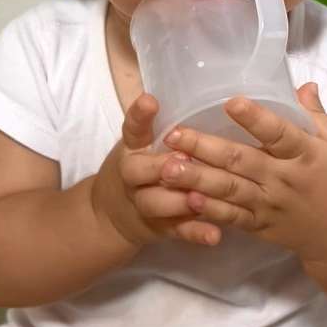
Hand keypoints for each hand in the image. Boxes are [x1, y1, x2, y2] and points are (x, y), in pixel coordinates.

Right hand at [92, 93, 223, 249]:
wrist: (111, 215)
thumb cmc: (137, 167)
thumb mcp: (138, 143)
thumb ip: (155, 123)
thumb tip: (181, 92)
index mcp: (132, 148)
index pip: (132, 128)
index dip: (139, 115)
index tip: (151, 101)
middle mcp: (133, 176)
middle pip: (138, 172)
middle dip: (158, 167)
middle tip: (180, 161)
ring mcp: (144, 204)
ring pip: (156, 204)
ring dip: (178, 202)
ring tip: (199, 199)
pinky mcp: (159, 228)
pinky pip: (177, 231)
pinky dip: (195, 233)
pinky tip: (215, 234)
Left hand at [160, 83, 326, 263]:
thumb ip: (315, 115)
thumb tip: (303, 84)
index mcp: (307, 154)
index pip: (280, 133)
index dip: (256, 119)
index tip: (230, 101)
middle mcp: (285, 179)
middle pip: (243, 161)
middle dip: (205, 148)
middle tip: (174, 134)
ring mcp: (270, 205)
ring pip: (230, 190)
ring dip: (197, 179)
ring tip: (167, 167)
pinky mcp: (260, 226)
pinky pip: (232, 218)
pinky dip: (209, 210)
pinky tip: (186, 199)